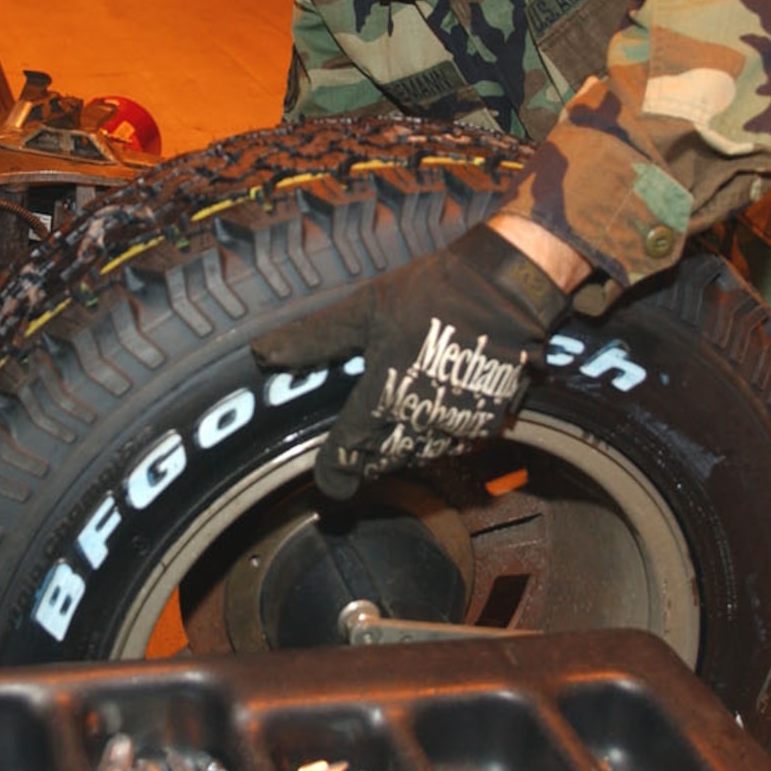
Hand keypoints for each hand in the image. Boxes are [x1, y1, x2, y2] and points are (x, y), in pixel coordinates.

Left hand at [252, 225, 569, 499]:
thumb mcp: (367, 308)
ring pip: (416, 455)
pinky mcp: (487, 425)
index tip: (328, 481)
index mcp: (383, 397)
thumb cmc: (434, 293)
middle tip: (352, 451)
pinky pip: (450, 445)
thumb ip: (316, 339)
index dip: (334, 472)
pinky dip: (432, 438)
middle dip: (365, 456)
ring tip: (389, 427)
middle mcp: (420, 423)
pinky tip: (427, 415)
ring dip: (398, 448)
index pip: (348, 453)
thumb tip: (262, 354)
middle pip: (382, 459)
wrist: (508, 289)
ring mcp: (457, 428)